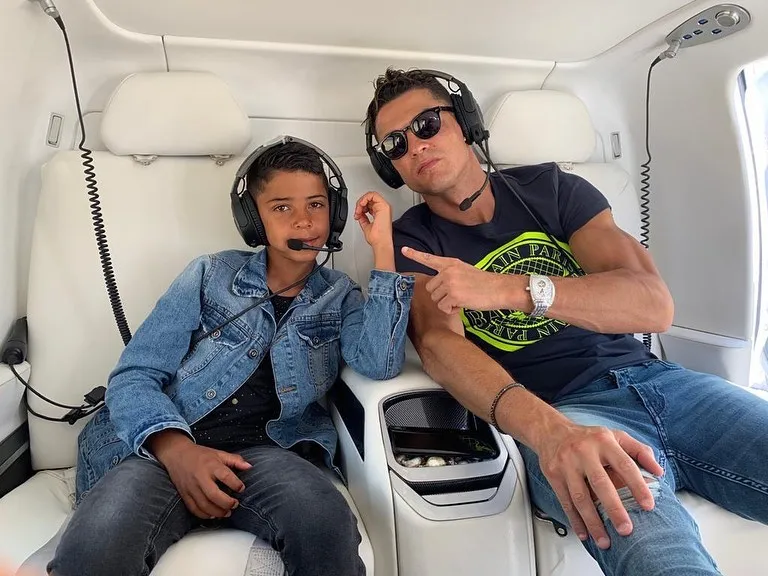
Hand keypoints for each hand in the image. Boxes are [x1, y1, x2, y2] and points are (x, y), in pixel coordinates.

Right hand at [149, 430, 251, 518]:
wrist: (177, 454)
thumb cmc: (199, 454)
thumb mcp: (218, 453)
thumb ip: (235, 460)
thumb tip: (249, 467)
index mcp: (211, 465)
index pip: (225, 476)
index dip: (236, 484)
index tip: (241, 488)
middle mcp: (200, 477)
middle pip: (214, 495)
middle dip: (227, 503)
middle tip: (235, 505)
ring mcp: (191, 487)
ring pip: (204, 505)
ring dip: (217, 512)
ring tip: (227, 513)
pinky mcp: (184, 494)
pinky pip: (194, 509)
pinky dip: (204, 515)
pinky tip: (212, 515)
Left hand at [354, 191, 392, 250]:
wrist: (380, 242)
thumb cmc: (377, 238)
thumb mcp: (366, 225)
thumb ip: (363, 218)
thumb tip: (359, 214)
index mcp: (380, 213)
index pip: (369, 203)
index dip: (361, 206)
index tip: (357, 213)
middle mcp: (383, 209)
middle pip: (369, 198)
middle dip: (360, 203)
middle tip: (357, 212)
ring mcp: (384, 207)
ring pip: (370, 195)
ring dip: (361, 201)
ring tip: (359, 210)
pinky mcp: (384, 206)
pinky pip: (373, 195)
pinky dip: (365, 199)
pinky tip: (362, 205)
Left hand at [401, 246, 509, 313]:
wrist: (500, 288)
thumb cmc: (484, 283)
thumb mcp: (465, 271)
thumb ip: (450, 274)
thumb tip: (438, 284)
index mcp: (451, 264)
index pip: (429, 258)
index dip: (415, 255)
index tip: (404, 250)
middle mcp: (447, 271)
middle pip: (431, 288)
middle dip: (441, 295)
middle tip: (457, 294)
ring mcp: (449, 283)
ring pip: (436, 299)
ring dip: (447, 303)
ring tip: (463, 298)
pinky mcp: (453, 295)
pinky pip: (444, 307)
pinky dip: (452, 310)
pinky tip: (463, 304)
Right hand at [536, 423, 663, 548]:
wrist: (551, 432)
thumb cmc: (589, 438)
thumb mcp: (615, 436)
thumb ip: (639, 451)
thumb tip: (659, 471)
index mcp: (603, 441)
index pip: (624, 465)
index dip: (637, 485)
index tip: (648, 505)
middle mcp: (584, 452)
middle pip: (600, 483)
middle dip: (614, 509)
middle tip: (626, 529)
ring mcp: (567, 464)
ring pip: (580, 497)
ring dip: (593, 522)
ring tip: (605, 541)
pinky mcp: (554, 475)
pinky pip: (565, 502)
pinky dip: (575, 520)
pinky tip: (584, 534)